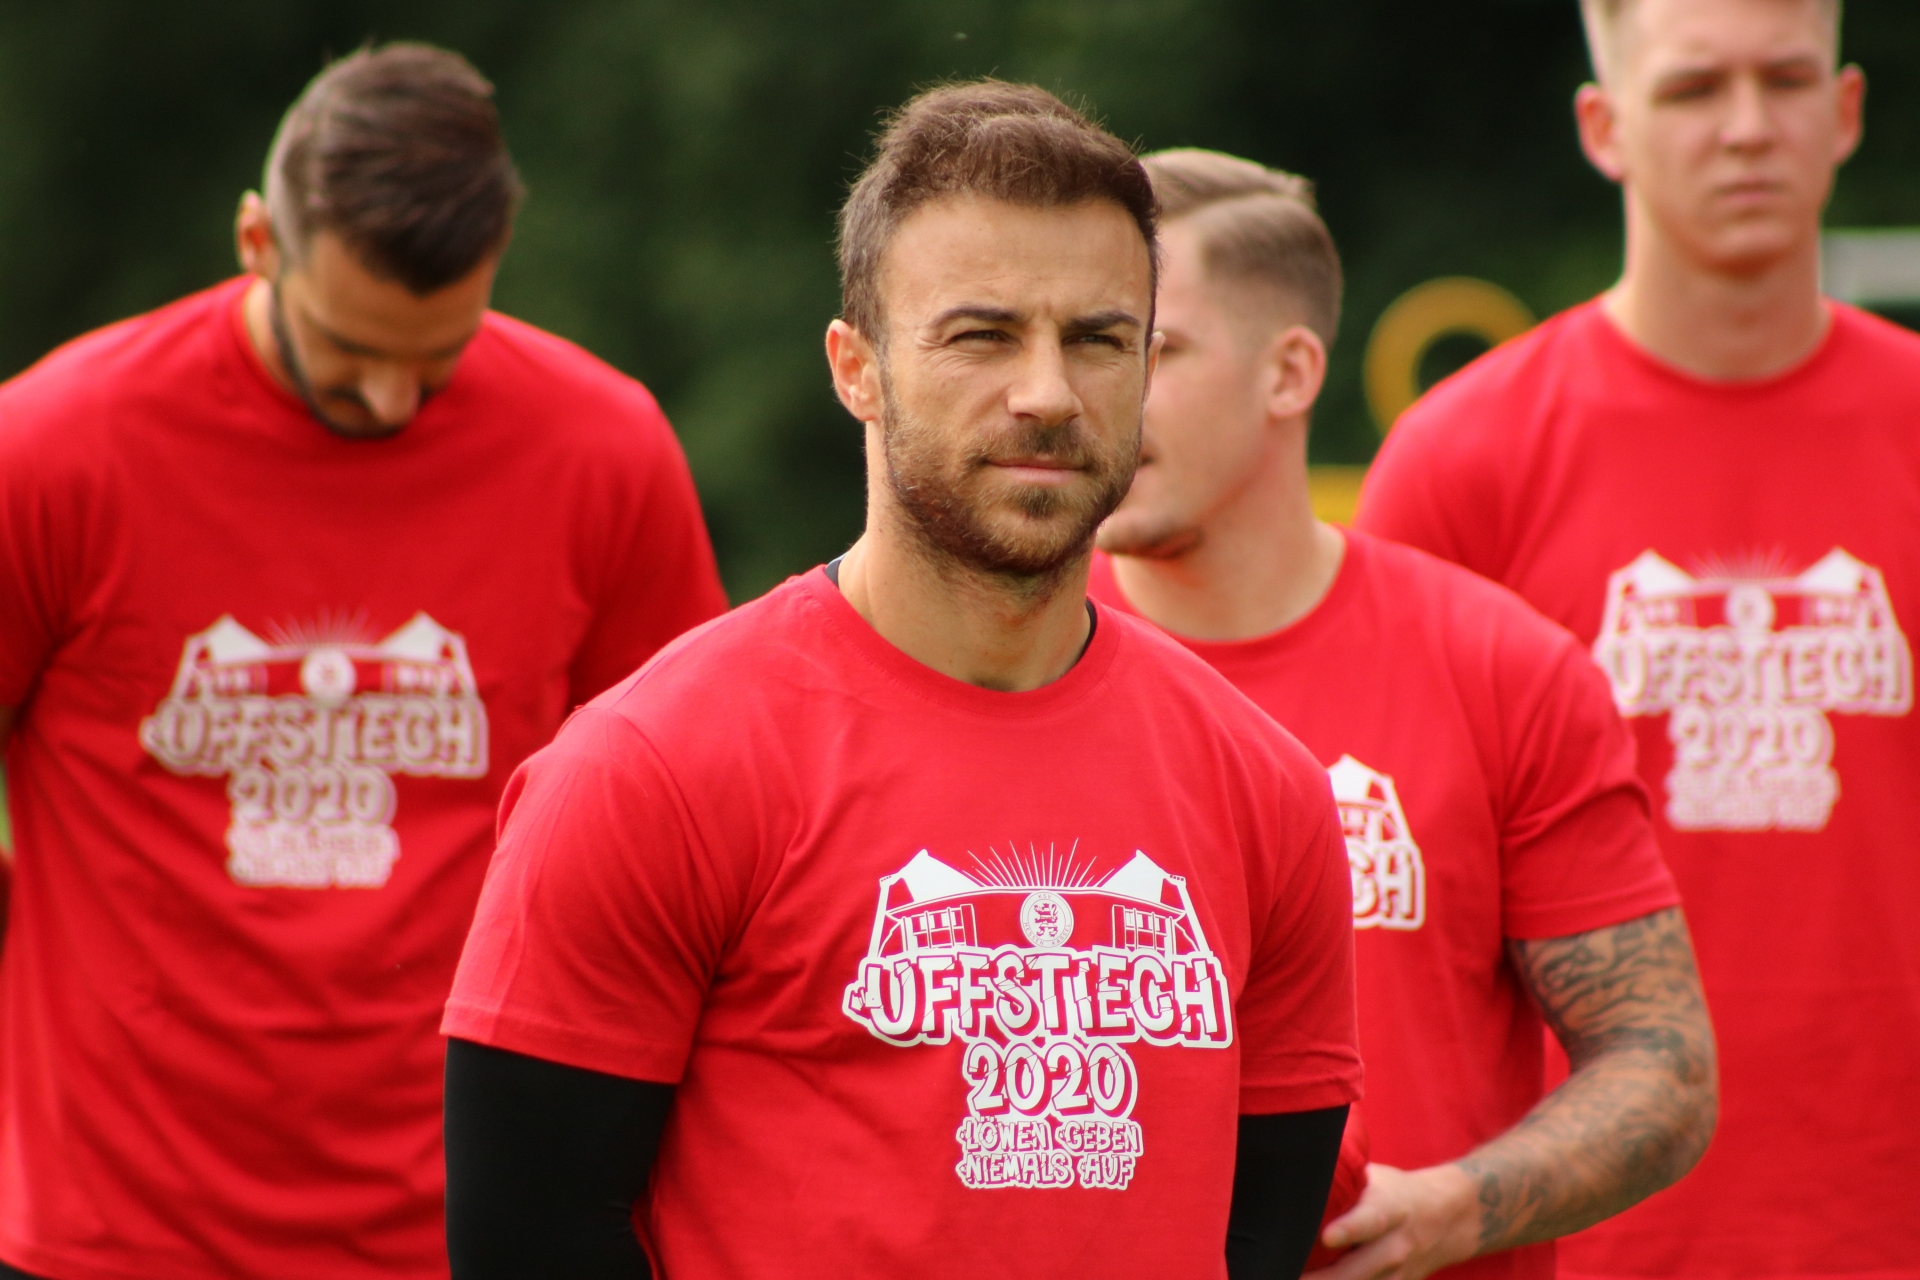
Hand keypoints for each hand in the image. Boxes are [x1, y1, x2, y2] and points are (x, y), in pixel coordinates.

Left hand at [1303, 1162, 1480, 1279]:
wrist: (1445, 1221)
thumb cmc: (1395, 1193)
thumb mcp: (1374, 1178)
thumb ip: (1342, 1182)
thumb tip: (1297, 1176)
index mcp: (1388, 1209)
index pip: (1370, 1221)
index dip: (1348, 1230)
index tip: (1327, 1237)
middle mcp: (1394, 1247)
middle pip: (1356, 1271)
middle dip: (1321, 1278)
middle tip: (1286, 1273)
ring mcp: (1395, 1275)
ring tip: (1289, 1278)